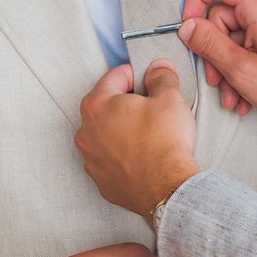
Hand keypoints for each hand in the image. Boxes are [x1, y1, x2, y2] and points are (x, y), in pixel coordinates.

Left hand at [74, 61, 200, 218]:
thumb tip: (158, 69)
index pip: (115, 77)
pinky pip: (109, 159)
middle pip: (106, 106)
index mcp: (97, 105)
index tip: (149, 78)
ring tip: (148, 134)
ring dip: (122, 130)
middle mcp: (86, 131)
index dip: (136, 74)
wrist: (167, 188)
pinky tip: (141, 155)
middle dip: (127, 103)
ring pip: (106, 134)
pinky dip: (122, 155)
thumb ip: (161, 77)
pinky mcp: (100, 180)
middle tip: (151, 106)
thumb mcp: (169, 98)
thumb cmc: (164, 143)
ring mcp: (91, 158)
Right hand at [176, 0, 256, 134]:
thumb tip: (186, 26)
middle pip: (223, 15)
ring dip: (229, 66)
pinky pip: (252, 41)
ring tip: (232, 97)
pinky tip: (244, 94)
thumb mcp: (241, 68)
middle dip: (215, 51)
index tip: (188, 28)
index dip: (195, 2)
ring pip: (236, 35)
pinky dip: (244, 65)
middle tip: (215, 81)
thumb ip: (208, 44)